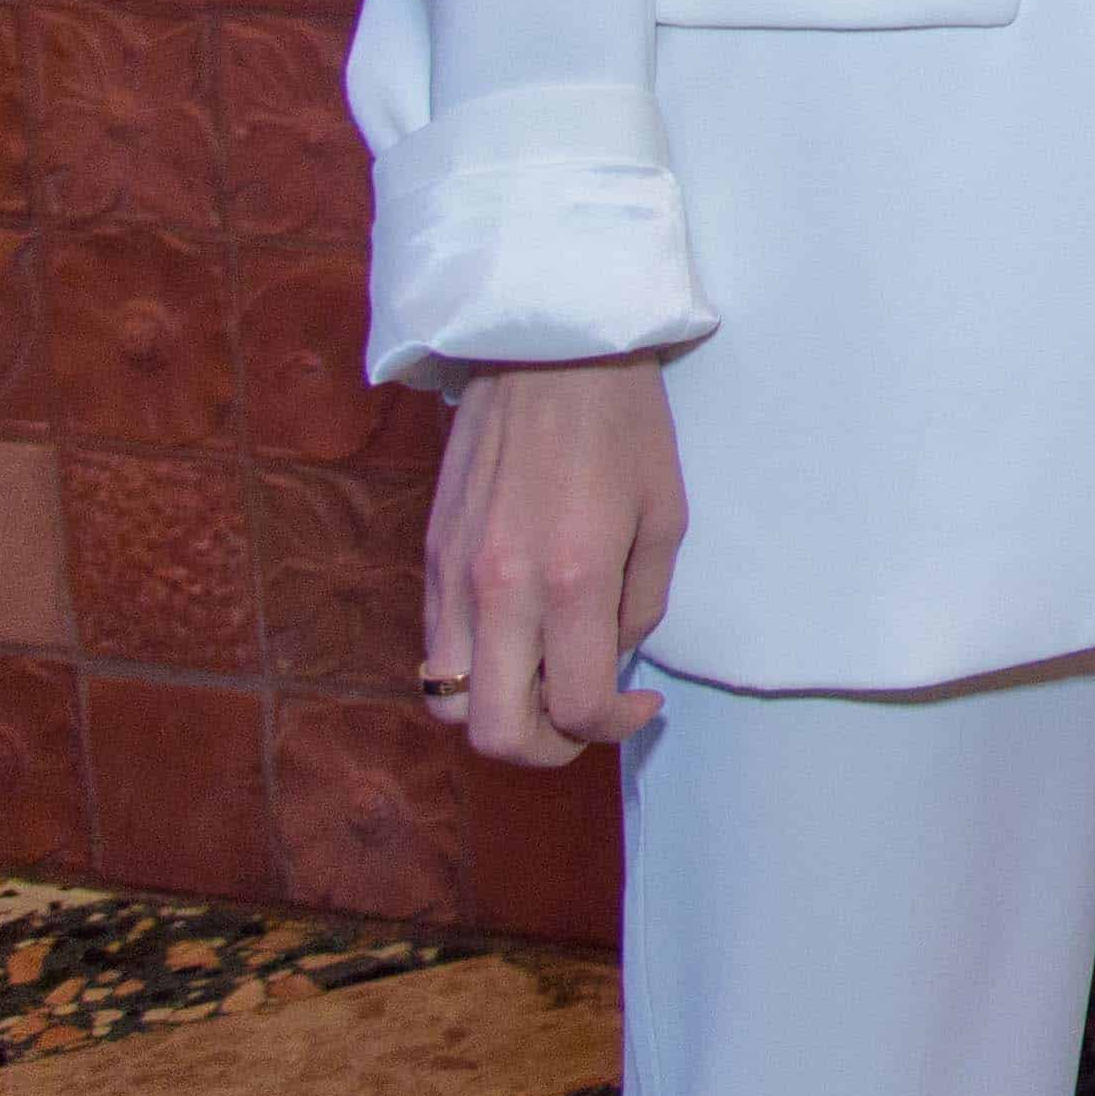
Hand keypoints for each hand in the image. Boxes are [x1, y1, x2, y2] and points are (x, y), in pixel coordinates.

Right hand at [422, 354, 688, 767]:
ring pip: (450, 703)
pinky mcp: (430, 556)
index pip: (576, 707)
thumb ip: (640, 606)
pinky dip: (473, 670)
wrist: (545, 348)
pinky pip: (436, 649)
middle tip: (584, 718)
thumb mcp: (664, 516)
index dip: (614, 728)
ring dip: (499, 714)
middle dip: (547, 748)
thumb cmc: (623, 424)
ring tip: (544, 684)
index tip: (641, 703)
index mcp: (572, 581)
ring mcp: (453, 577)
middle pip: (495, 733)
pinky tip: (516, 638)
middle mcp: (500, 592)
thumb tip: (611, 660)